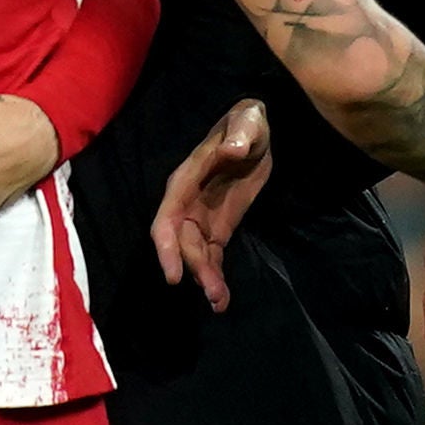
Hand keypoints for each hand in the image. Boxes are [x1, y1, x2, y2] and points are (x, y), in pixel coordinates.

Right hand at [149, 99, 272, 312]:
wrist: (257, 133)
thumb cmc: (247, 123)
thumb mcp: (248, 121)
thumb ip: (240, 134)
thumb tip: (232, 149)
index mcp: (186, 181)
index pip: (167, 220)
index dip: (167, 248)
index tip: (174, 276)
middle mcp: (186, 204)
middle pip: (181, 244)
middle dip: (194, 269)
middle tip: (214, 295)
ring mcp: (201, 218)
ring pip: (195, 254)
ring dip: (205, 279)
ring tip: (220, 303)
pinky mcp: (218, 228)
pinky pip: (212, 256)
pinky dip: (215, 277)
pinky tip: (222, 299)